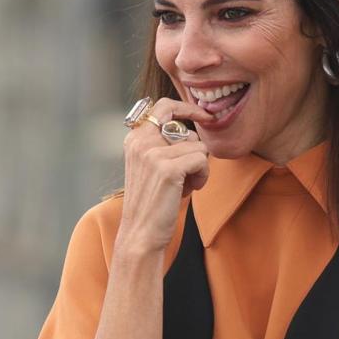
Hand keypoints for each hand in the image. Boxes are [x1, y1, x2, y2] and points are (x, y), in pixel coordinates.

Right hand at [118, 98, 211, 252]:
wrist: (141, 233)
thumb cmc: (152, 202)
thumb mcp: (152, 166)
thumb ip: (164, 144)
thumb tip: (195, 131)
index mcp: (135, 138)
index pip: (163, 106)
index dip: (187, 107)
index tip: (203, 116)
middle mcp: (141, 141)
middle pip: (188, 132)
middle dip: (194, 154)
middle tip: (185, 176)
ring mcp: (153, 154)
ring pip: (198, 147)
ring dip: (199, 168)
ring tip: (185, 185)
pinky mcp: (168, 168)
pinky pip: (201, 159)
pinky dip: (202, 176)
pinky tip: (190, 189)